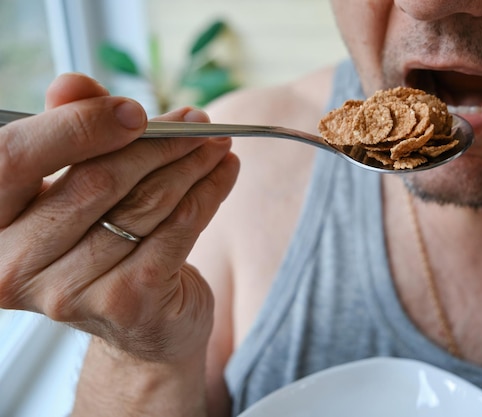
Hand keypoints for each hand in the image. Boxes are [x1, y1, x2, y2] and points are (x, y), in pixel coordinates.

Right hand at [0, 73, 238, 364]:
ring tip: (216, 141)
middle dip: (158, 142)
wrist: (137, 324)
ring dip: (191, 163)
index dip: (78, 125)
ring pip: (145, 202)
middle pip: (96, 179)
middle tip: (198, 121)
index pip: (14, 157)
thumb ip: (68, 134)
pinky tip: (225, 171)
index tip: (134, 110)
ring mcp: (69, 292)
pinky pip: (178, 228)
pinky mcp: (126, 302)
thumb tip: (72, 84)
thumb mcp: (72, 188)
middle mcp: (14, 266)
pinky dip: (209, 192)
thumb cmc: (98, 246)